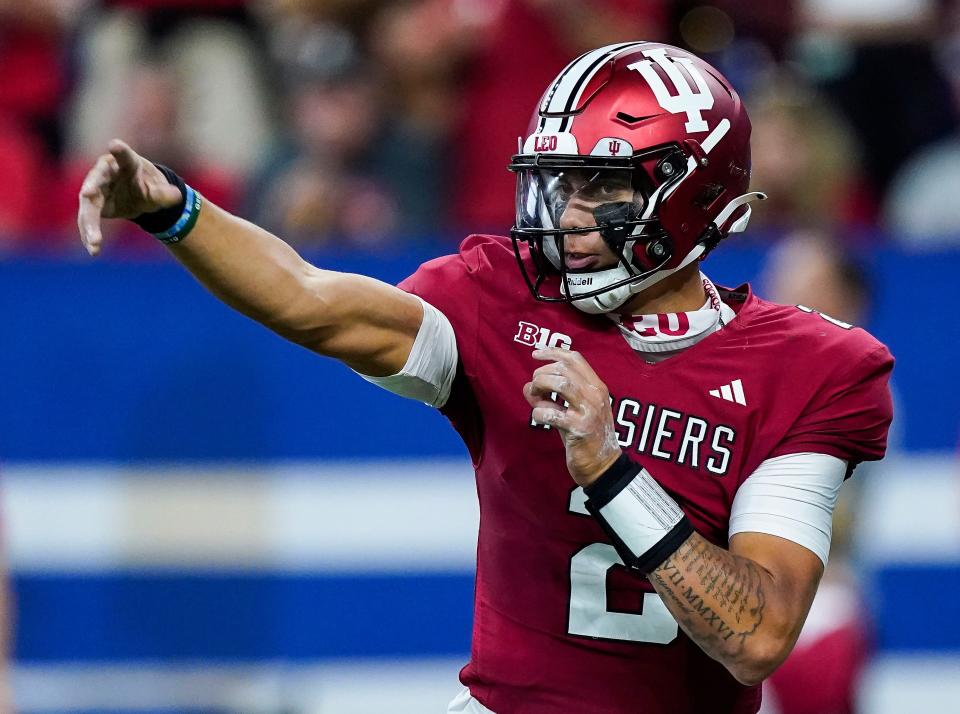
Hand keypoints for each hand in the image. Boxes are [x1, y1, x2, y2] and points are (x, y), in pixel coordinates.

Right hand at [77, 139, 181, 255]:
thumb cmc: (149, 186)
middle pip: (96, 179)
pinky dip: (89, 234)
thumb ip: (166, 194)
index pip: (123, 155)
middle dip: (91, 186)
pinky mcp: (92, 205)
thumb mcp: (160, 191)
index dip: (120, 150)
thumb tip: (178, 196)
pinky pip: (88, 219)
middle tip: (87, 193)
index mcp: (126, 163)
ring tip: (94, 242)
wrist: (138, 195)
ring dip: (88, 223)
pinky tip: (93, 249)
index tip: (115, 145)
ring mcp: (95, 188)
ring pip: (88, 204)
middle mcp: (106, 172)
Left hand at [523, 347, 621, 486]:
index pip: (575, 358)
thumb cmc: (584, 437)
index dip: (553, 352)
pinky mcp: (580, 428)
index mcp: (597, 387)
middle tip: (534, 387)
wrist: (602, 466)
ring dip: (541, 387)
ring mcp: (589, 411)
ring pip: (561, 383)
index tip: (536, 353)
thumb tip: (527, 387)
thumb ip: (551, 398)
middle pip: (563, 369)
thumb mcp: (570, 412)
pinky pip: (551, 413)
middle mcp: (596, 395)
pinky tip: (540, 418)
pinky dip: (538, 413)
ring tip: (535, 397)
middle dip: (542, 374)